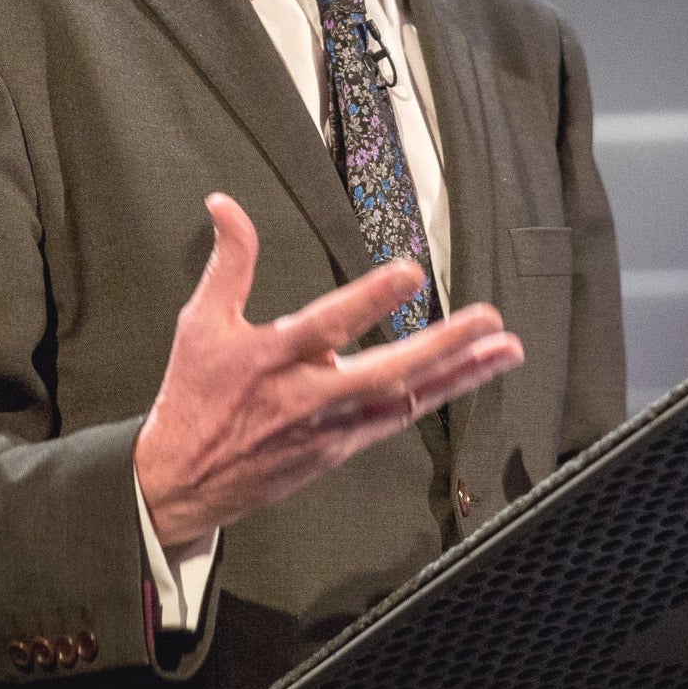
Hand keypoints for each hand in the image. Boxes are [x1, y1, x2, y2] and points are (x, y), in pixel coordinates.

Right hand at [134, 193, 521, 546]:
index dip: (368, 299)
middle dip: (443, 346)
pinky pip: (398, 421)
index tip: (411, 273)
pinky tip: (472, 378)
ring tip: (507, 348)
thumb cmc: (194, 396)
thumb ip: (228, 263)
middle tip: (491, 320)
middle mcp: (308, 395)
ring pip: (406, 399)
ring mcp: (330, 427)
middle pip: (386, 370)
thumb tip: (223, 204)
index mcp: (272, 357)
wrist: (181, 484)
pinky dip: (436, 397)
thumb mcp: (199, 323)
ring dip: (460, 375)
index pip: (327, 325)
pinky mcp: (341, 449)